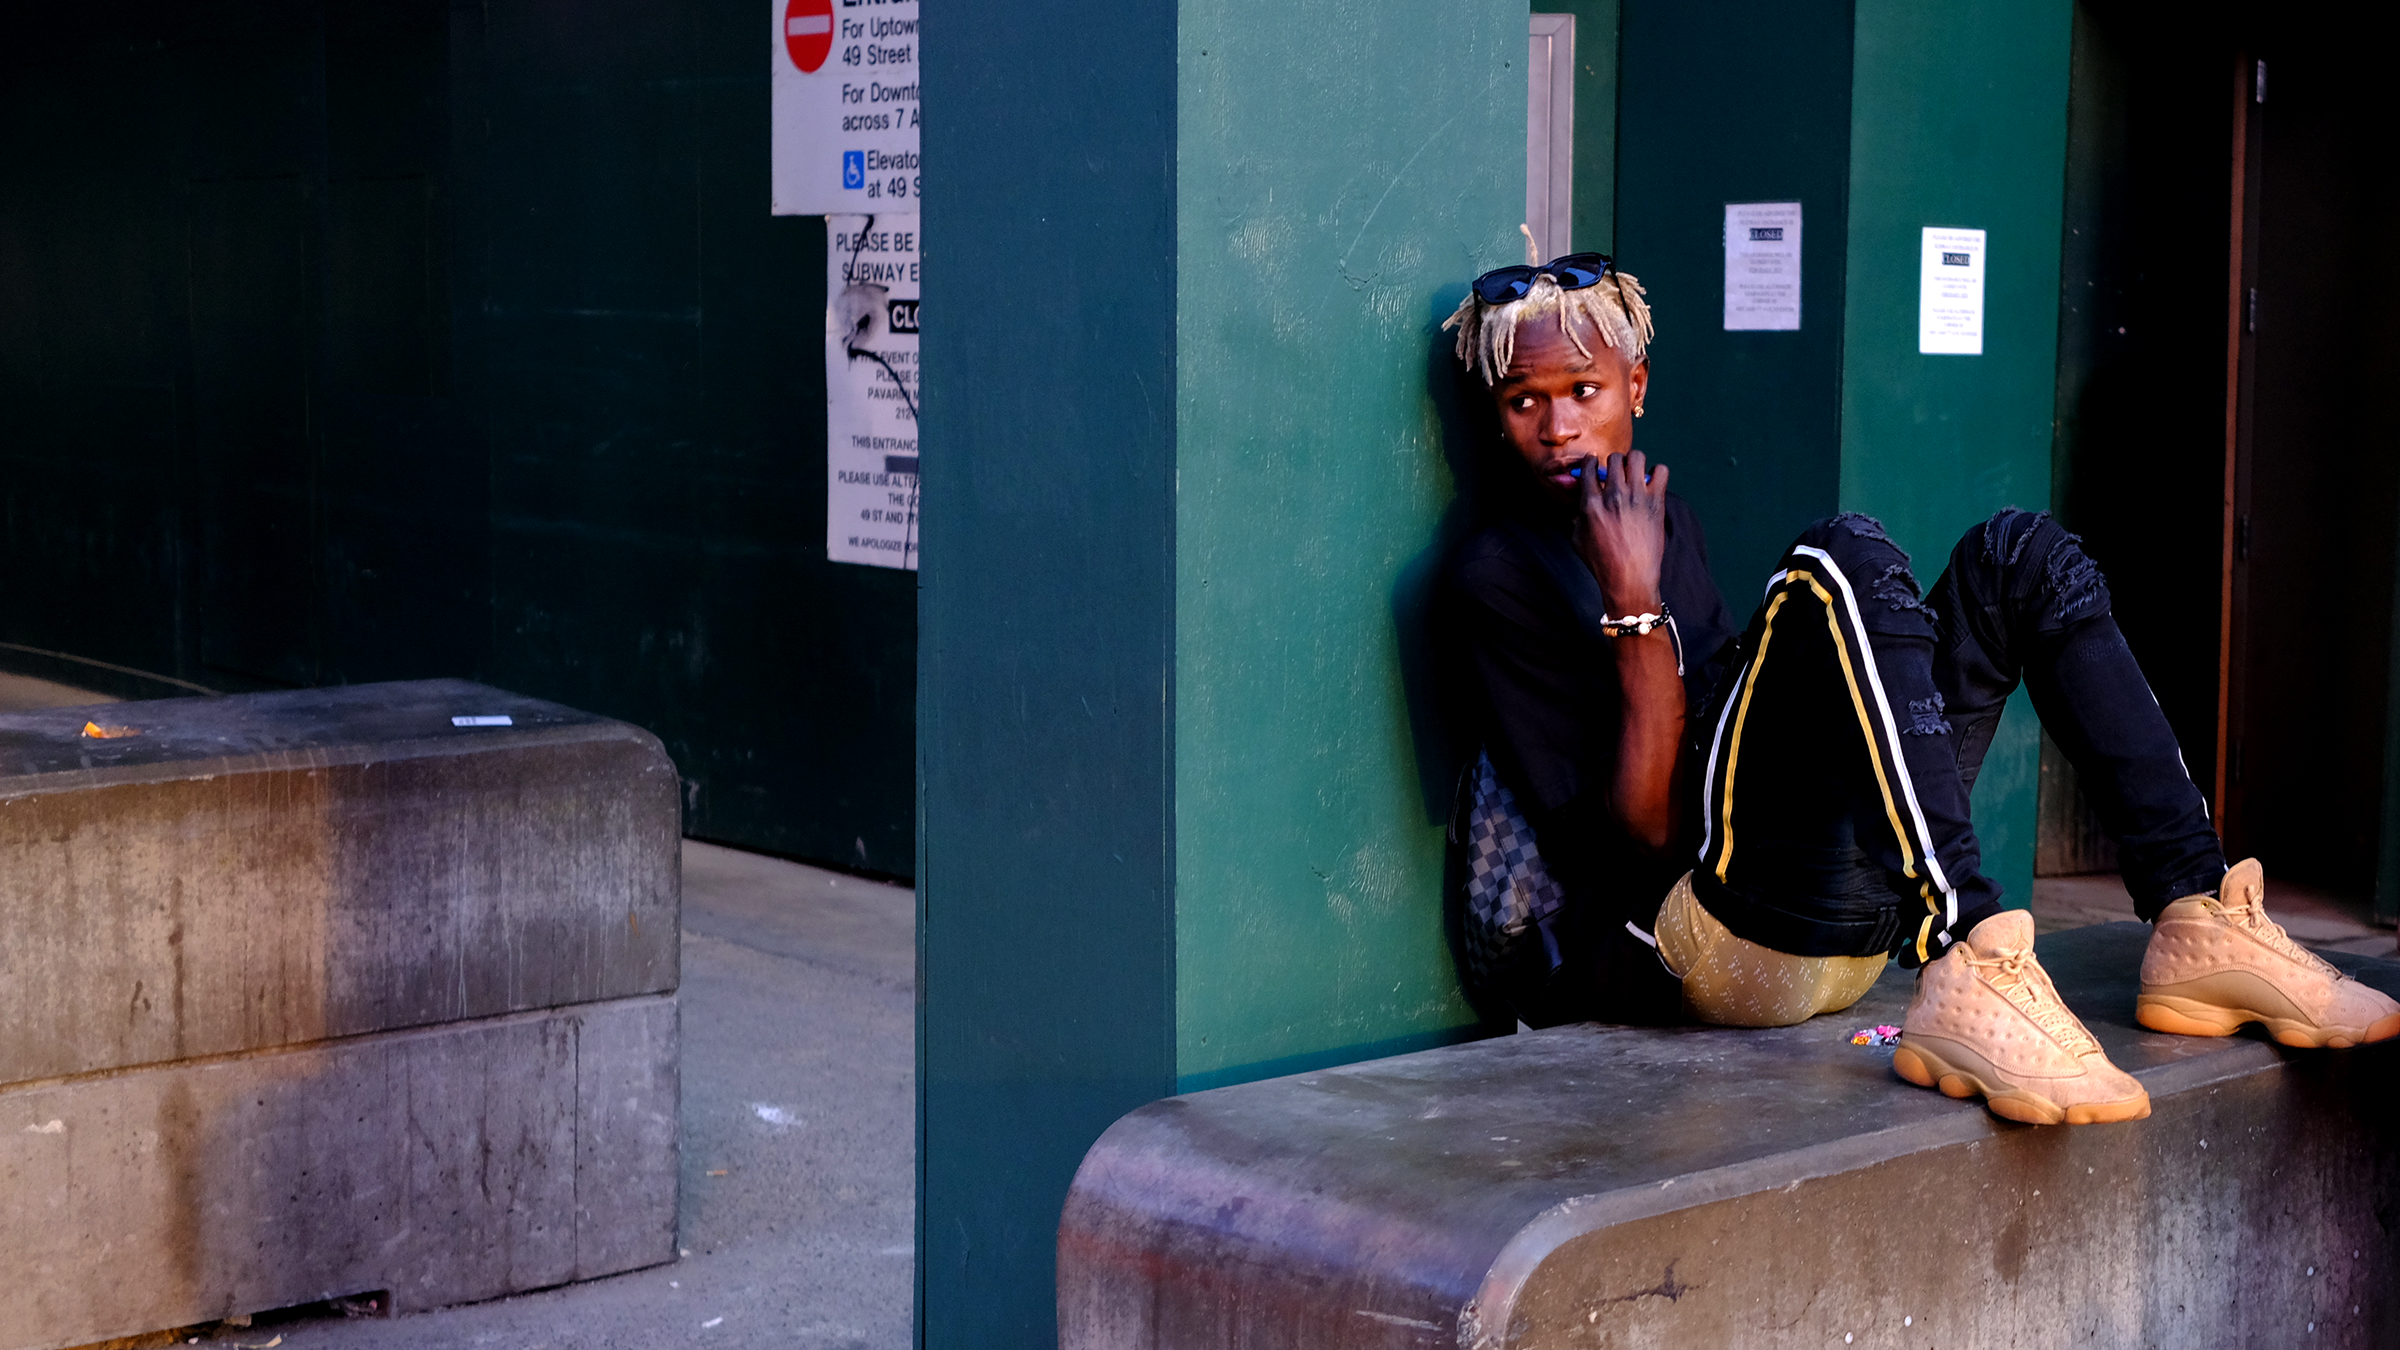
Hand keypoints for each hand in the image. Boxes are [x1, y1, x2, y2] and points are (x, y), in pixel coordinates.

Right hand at [1572, 450, 1668, 613]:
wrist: (1629, 579)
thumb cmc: (1602, 563)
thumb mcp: (1577, 539)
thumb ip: (1578, 516)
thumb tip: (1581, 501)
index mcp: (1591, 504)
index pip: (1589, 467)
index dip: (1591, 462)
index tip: (1594, 464)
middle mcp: (1613, 496)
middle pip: (1614, 458)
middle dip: (1614, 463)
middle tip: (1618, 474)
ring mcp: (1636, 497)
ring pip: (1637, 457)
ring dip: (1634, 463)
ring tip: (1635, 475)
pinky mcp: (1656, 502)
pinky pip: (1661, 471)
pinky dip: (1657, 474)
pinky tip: (1652, 485)